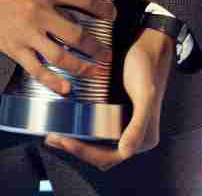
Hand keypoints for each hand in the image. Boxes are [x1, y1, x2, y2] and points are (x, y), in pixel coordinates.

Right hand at [0, 0, 115, 96]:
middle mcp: (38, 12)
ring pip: (60, 56)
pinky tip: (66, 88)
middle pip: (76, 34)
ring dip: (82, 67)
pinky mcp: (14, 48)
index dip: (103, 8)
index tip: (113, 15)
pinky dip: (53, 81)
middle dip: (96, 47)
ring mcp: (26, 33)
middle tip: (107, 54)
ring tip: (96, 72)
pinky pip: (36, 69)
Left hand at [45, 27, 174, 169]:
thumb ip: (139, 125)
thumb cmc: (148, 67)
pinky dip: (80, 129)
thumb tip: (126, 152)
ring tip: (54, 132)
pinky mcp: (115, 113)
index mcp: (143, 139)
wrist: (149, 43)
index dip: (85, 153)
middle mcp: (133, 136)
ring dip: (75, 140)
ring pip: (95, 143)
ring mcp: (123, 125)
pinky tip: (64, 120)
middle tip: (52, 137)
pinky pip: (95, 129)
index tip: (65, 140)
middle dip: (75, 149)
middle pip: (99, 153)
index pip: (109, 157)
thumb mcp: (145, 95)